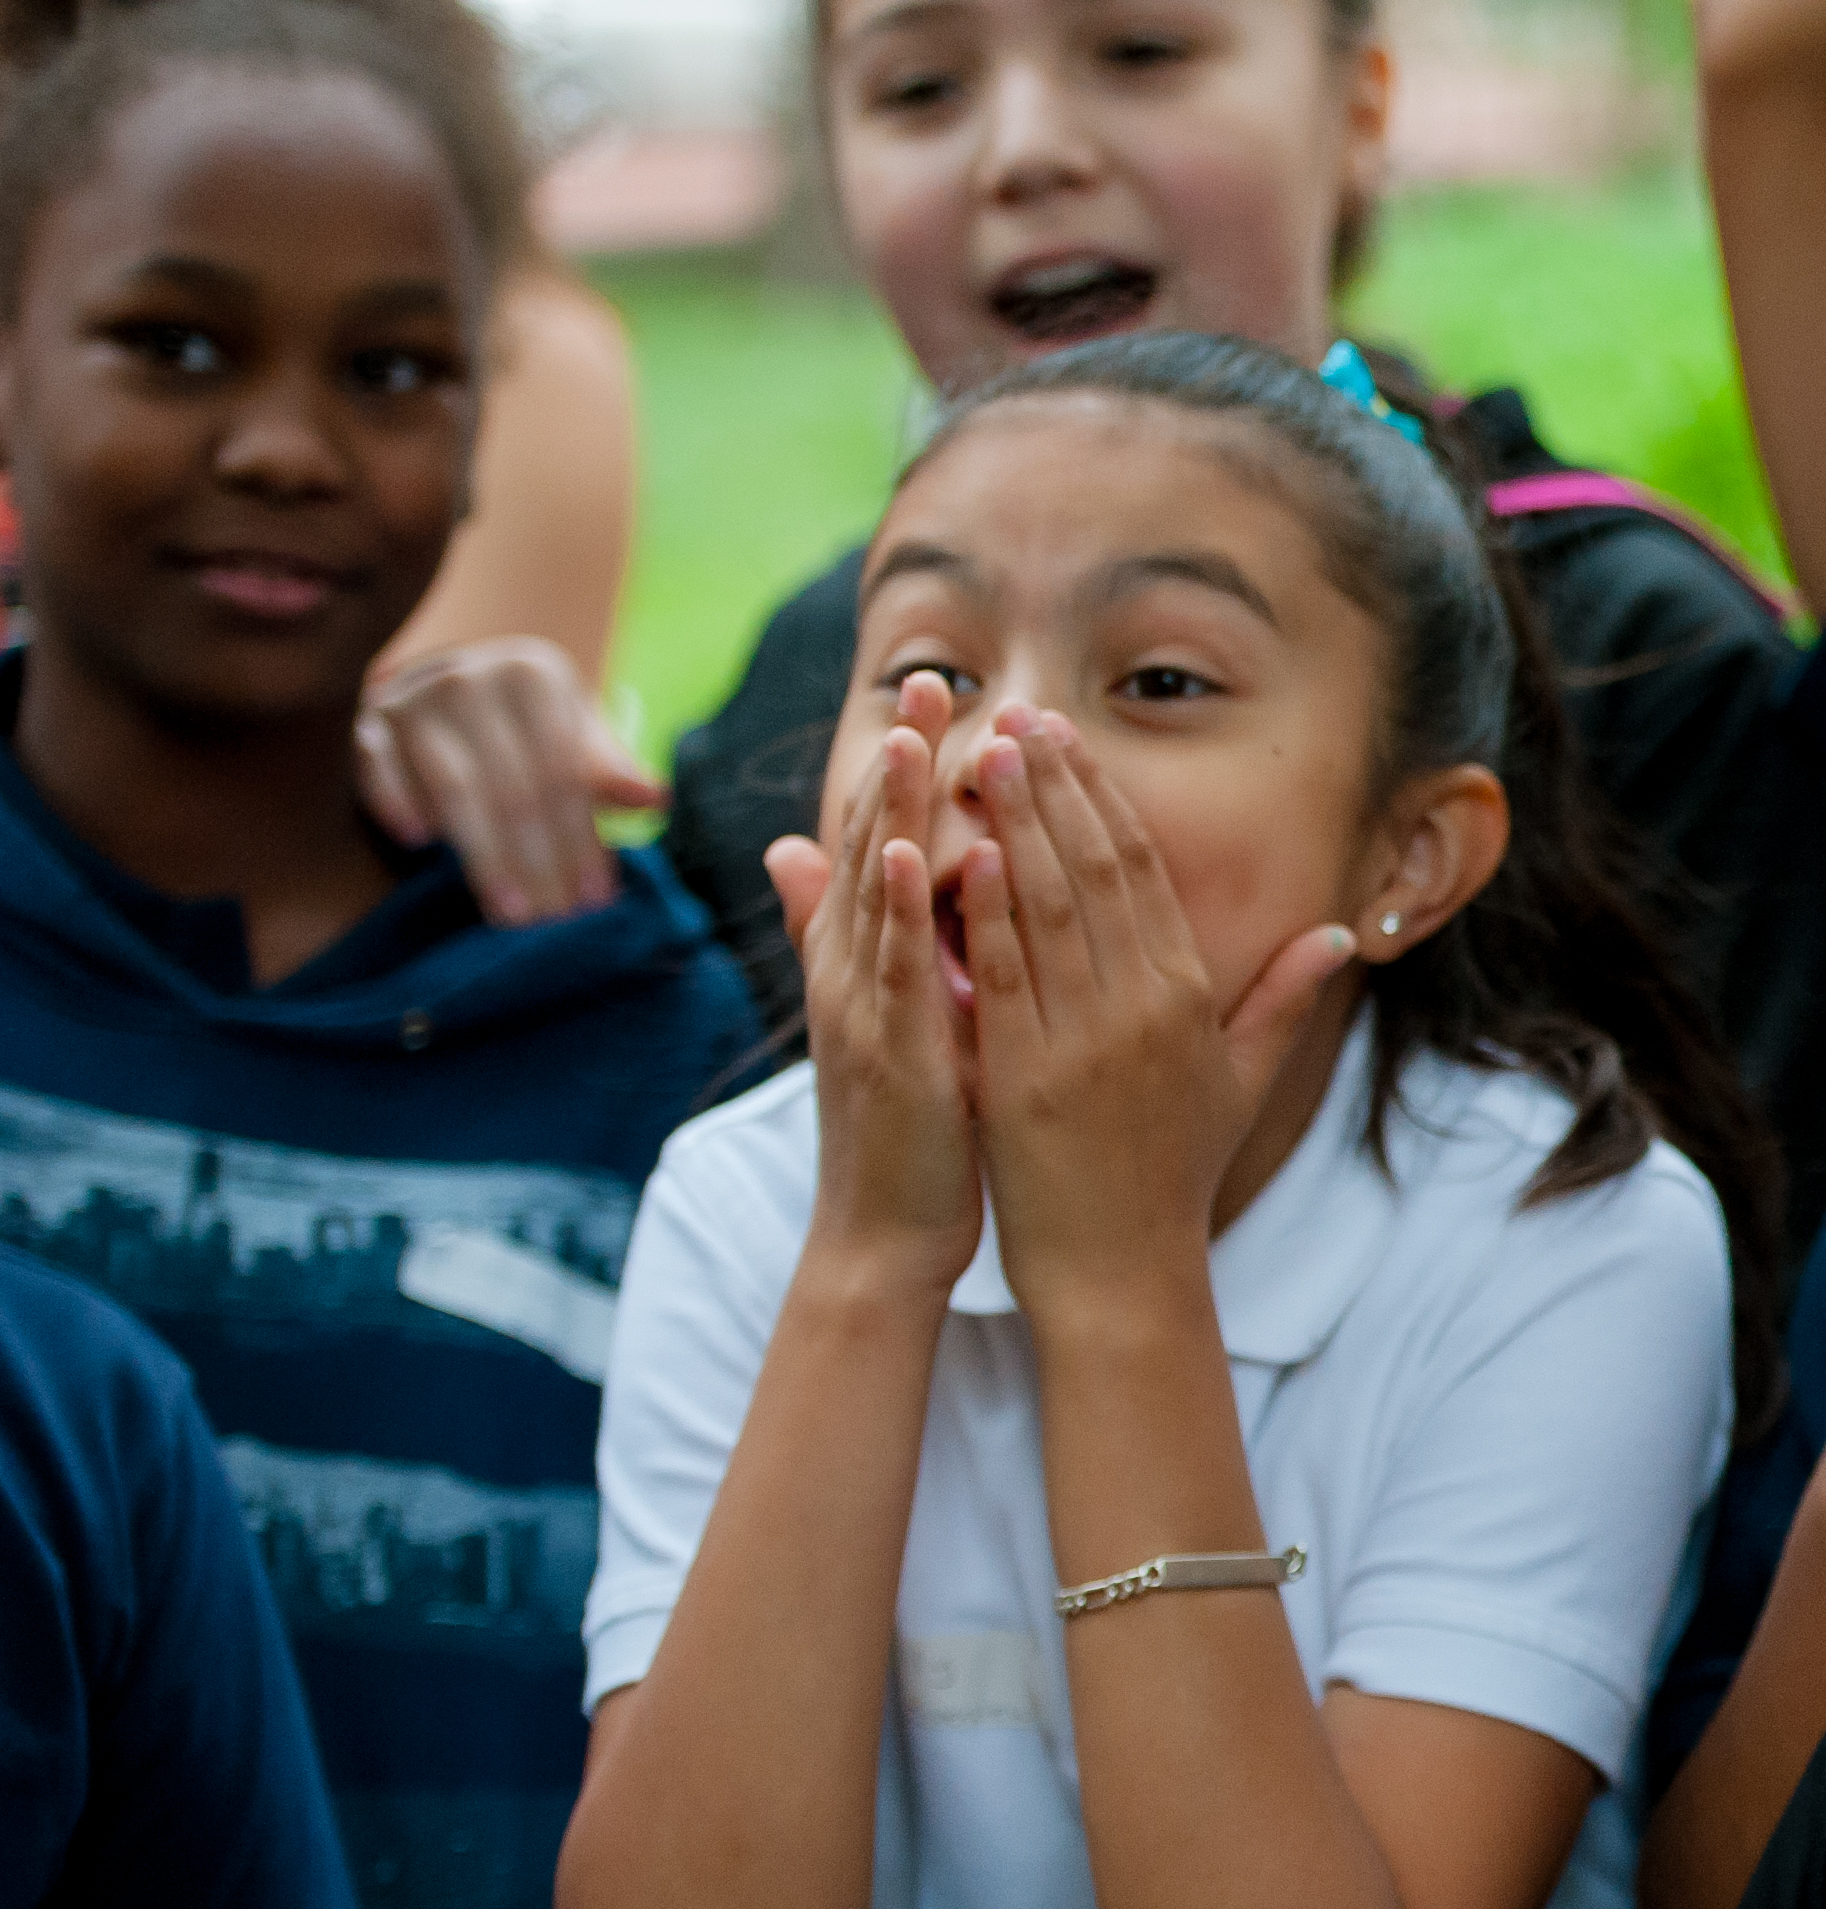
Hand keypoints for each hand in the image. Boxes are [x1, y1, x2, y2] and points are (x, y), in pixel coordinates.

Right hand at [357, 635, 665, 925]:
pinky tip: (420, 846)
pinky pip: (377, 768)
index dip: (582, 840)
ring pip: (454, 788)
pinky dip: (398, 805)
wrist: (442, 689)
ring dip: (483, 856)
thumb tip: (655, 799)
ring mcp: (412, 697)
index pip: (564, 771)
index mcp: (533, 673)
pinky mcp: (366, 722)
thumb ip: (607, 768)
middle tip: (553, 920)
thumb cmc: (524, 725)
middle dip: (538, 862)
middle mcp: (471, 677)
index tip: (595, 898)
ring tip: (509, 910)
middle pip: (513, 787)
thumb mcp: (572, 733)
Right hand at [766, 674, 982, 1295]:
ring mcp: (864, 1007)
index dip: (905, 764)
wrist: (888, 1231)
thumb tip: (804, 856)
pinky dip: (904, 909)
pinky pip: (897, 970)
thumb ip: (861, 939)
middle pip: (873, 844)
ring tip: (910, 736)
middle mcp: (854, 969)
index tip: (938, 688)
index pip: (885, 839)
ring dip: (892, 813)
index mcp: (867, 958)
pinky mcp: (887, 1051)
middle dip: (899, 762)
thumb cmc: (911, 1125)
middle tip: (927, 677)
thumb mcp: (889, 1018)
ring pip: (876, 894)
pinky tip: (919, 854)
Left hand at [955, 705, 1349, 1311]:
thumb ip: (1284, 998)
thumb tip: (1340, 931)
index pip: (1142, 869)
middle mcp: (1141, 1006)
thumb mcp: (1243, 1080)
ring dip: (1011, 824)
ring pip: (1045, 906)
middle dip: (1050, 784)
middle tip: (1013, 715)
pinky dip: (978, 911)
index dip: (1099, 795)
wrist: (1122, 1272)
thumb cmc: (1174, 1175)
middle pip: (1093, 868)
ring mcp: (1083, 1040)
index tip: (1063, 736)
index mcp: (1187, 995)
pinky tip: (955, 854)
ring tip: (978, 754)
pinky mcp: (1025, 1076)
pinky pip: (999, 976)